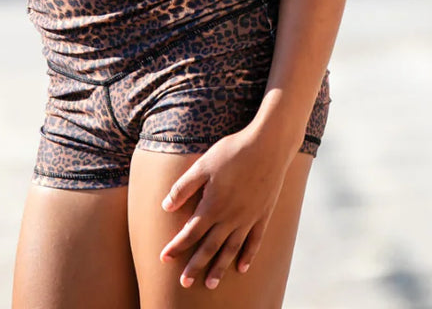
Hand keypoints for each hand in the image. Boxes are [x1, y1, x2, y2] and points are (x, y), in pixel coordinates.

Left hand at [159, 124, 293, 290]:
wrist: (268, 146)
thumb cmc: (233, 152)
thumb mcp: (203, 165)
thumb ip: (183, 188)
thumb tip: (166, 207)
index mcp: (213, 206)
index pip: (190, 233)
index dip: (176, 247)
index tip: (164, 259)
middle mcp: (230, 218)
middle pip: (209, 248)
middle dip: (195, 266)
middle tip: (184, 284)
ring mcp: (248, 218)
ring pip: (231, 250)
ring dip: (219, 268)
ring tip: (210, 283)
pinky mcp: (263, 214)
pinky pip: (254, 241)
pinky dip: (248, 256)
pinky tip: (242, 267)